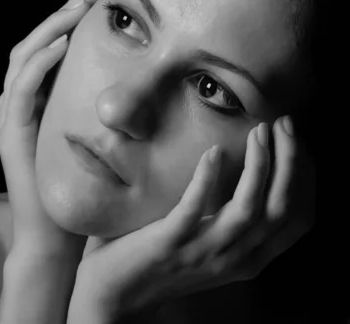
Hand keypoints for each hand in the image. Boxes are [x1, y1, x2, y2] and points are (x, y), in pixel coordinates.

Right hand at [0, 0, 109, 254]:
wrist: (54, 234)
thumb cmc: (76, 187)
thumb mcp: (84, 135)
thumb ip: (89, 105)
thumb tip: (125, 76)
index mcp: (31, 101)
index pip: (45, 47)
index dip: (67, 19)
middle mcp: (14, 103)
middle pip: (32, 43)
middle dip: (62, 12)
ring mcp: (8, 116)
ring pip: (23, 56)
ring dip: (50, 28)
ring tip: (79, 6)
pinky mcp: (9, 132)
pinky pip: (22, 88)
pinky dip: (40, 63)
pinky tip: (63, 44)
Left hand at [71, 116, 314, 320]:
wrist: (116, 295)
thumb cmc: (160, 262)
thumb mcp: (208, 248)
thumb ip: (228, 225)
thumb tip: (242, 175)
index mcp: (247, 261)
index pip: (296, 220)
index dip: (304, 179)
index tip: (298, 144)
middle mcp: (233, 261)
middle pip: (280, 209)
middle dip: (290, 162)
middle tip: (285, 125)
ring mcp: (202, 253)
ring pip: (249, 208)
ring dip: (259, 165)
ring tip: (258, 132)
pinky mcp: (169, 243)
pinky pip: (194, 207)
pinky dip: (207, 177)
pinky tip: (213, 152)